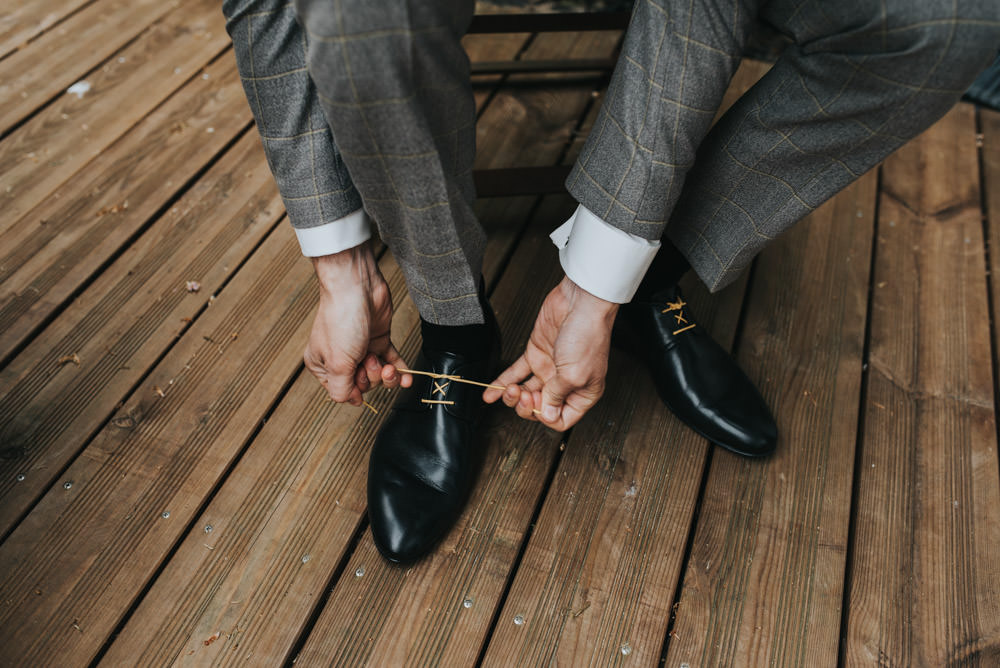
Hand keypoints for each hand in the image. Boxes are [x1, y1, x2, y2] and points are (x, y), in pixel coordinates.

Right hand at [304, 243, 409, 405]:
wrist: (358, 287)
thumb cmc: (341, 320)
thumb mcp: (338, 363)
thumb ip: (342, 388)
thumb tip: (349, 401)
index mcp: (323, 365)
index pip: (342, 392)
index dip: (355, 391)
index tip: (359, 380)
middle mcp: (341, 358)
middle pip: (363, 385)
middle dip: (371, 378)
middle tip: (368, 360)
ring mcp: (362, 349)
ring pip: (379, 375)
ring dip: (386, 375)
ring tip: (387, 366)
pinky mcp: (379, 339)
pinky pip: (392, 361)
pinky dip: (401, 371)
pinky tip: (407, 378)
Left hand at [483, 275, 617, 430]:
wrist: (580, 303)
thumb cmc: (587, 336)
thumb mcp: (574, 375)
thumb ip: (557, 396)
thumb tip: (547, 415)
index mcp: (582, 393)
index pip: (561, 419)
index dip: (546, 417)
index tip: (538, 407)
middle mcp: (565, 383)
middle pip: (540, 407)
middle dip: (526, 406)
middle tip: (522, 395)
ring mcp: (548, 368)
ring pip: (526, 391)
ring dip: (513, 396)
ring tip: (507, 392)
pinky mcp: (535, 354)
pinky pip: (516, 373)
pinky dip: (501, 383)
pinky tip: (490, 394)